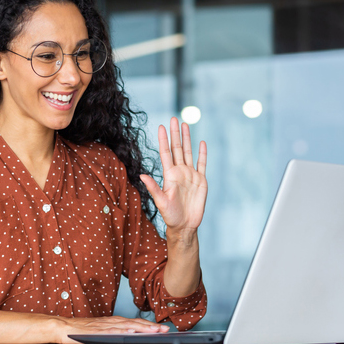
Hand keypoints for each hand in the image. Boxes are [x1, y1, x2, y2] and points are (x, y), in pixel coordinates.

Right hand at [54, 316, 169, 343]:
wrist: (61, 327)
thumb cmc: (78, 331)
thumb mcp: (98, 331)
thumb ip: (111, 333)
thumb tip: (126, 338)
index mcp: (111, 322)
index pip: (133, 322)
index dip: (148, 325)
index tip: (161, 328)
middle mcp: (109, 322)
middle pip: (133, 323)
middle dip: (150, 327)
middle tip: (164, 329)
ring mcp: (103, 326)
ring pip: (126, 326)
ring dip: (141, 328)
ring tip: (154, 331)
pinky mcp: (96, 332)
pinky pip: (112, 331)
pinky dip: (123, 331)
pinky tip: (132, 332)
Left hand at [140, 118, 206, 235]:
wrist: (185, 225)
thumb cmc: (170, 215)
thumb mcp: (161, 202)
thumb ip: (153, 188)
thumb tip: (141, 176)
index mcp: (169, 175)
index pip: (165, 153)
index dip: (164, 140)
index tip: (161, 126)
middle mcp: (179, 172)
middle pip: (177, 148)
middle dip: (175, 133)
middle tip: (174, 118)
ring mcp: (190, 175)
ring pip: (188, 152)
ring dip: (187, 139)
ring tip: (185, 124)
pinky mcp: (201, 180)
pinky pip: (202, 164)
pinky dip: (202, 153)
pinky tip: (202, 143)